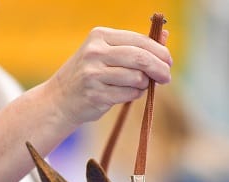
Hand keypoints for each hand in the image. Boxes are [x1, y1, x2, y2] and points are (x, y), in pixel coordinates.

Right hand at [44, 27, 171, 126]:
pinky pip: (129, 94)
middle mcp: (95, 52)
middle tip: (166, 77)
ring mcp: (94, 74)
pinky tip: (126, 94)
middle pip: (141, 58)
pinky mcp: (96, 94)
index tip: (168, 61)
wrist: (60, 99)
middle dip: (159, 68)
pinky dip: (134, 95)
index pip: (139, 40)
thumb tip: (166, 36)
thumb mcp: (107, 53)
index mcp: (100, 36)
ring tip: (138, 86)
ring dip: (144, 84)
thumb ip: (135, 45)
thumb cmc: (89, 74)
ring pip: (137, 78)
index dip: (159, 51)